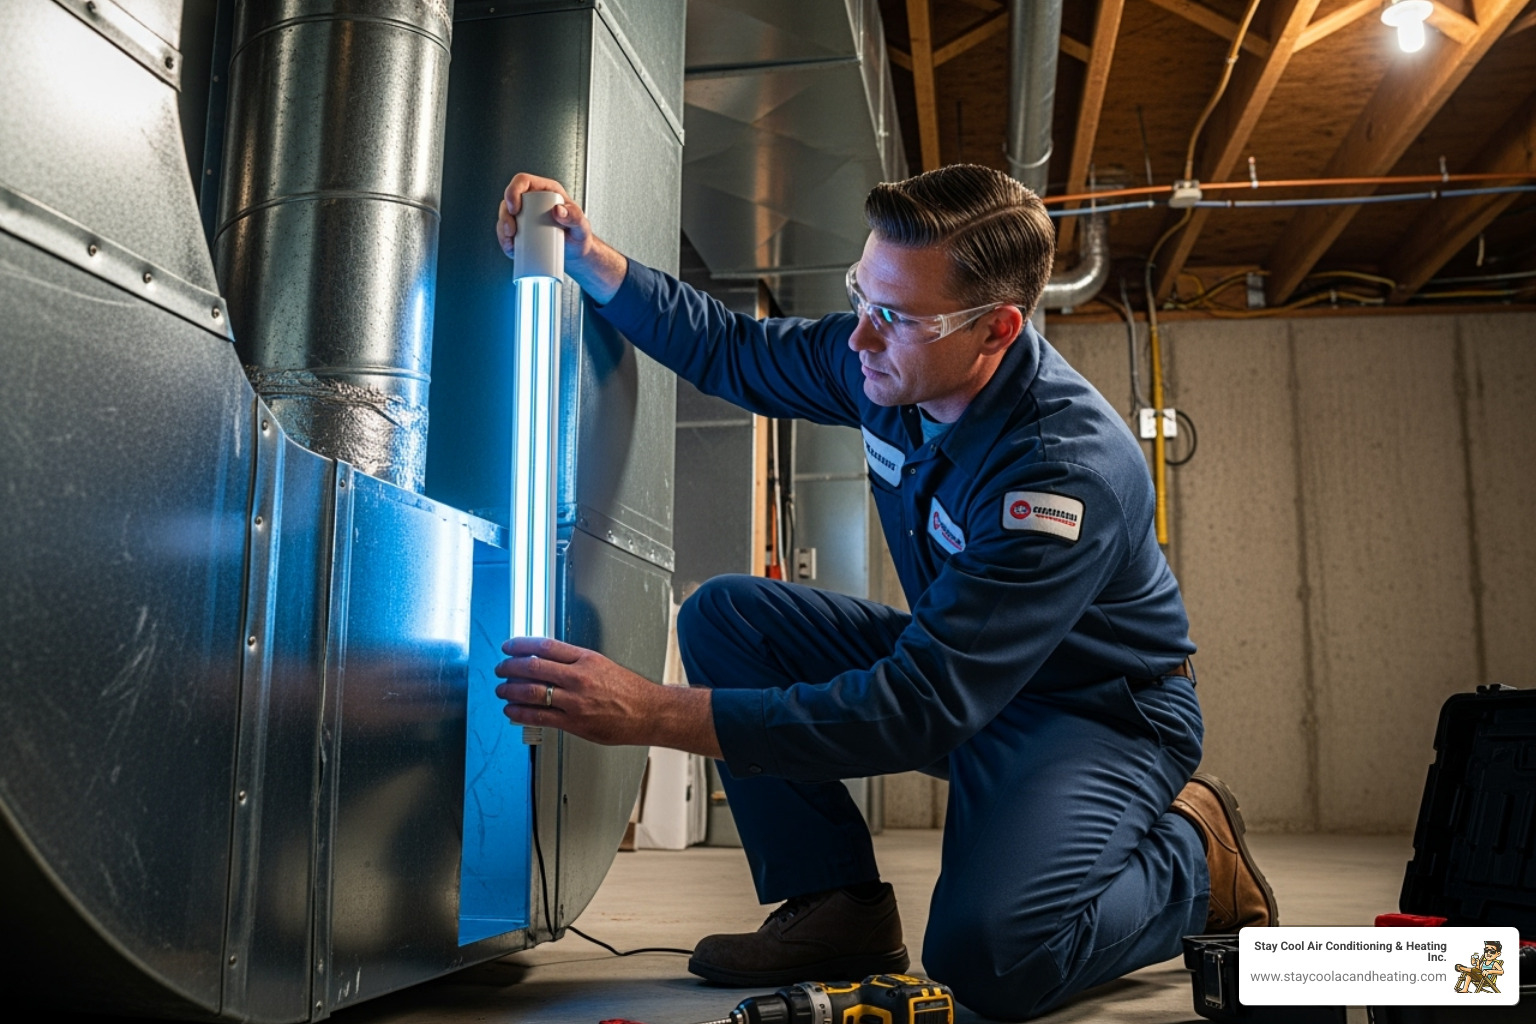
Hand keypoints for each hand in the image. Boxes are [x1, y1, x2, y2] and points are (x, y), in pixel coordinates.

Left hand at [494, 636, 722, 757]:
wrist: (649, 712)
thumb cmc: (629, 690)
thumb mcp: (603, 665)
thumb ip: (575, 663)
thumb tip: (546, 661)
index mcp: (586, 659)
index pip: (545, 646)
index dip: (521, 645)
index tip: (508, 646)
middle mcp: (579, 677)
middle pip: (533, 667)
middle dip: (509, 667)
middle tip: (500, 668)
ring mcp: (575, 701)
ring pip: (531, 692)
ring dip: (510, 690)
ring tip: (502, 690)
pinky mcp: (574, 722)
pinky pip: (539, 716)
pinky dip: (520, 712)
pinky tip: (512, 710)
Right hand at [496, 173, 627, 302]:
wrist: (576, 252)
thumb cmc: (579, 235)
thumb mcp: (581, 226)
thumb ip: (575, 216)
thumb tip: (558, 210)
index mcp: (546, 191)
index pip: (523, 181)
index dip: (513, 190)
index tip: (514, 208)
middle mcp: (533, 201)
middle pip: (509, 200)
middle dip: (505, 216)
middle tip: (512, 231)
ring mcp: (525, 216)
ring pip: (505, 217)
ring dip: (502, 229)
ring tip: (511, 242)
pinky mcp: (521, 230)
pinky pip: (506, 232)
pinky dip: (505, 241)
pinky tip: (510, 248)